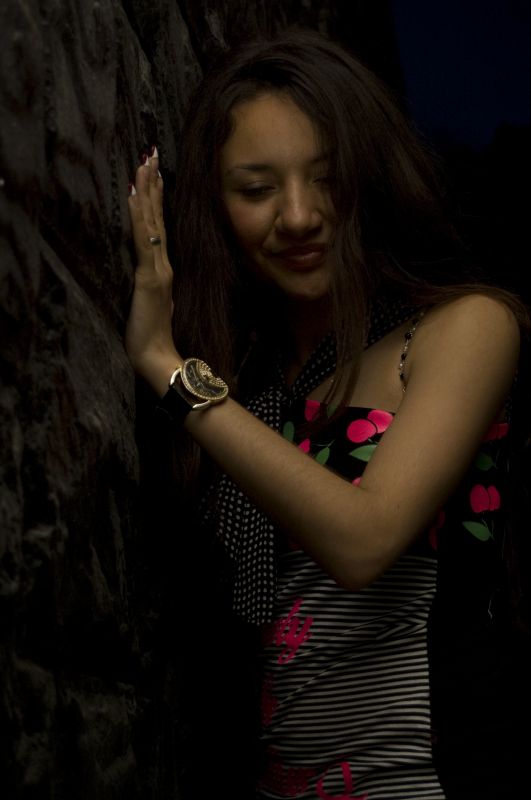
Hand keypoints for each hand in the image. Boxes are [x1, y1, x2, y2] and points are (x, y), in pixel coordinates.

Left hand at [126, 148, 181, 394]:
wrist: (158, 356)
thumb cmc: (154, 336)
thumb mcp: (154, 304)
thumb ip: (155, 286)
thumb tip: (154, 275)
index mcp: (165, 268)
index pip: (160, 227)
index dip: (158, 199)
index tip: (156, 173)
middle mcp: (164, 263)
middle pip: (158, 217)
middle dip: (154, 184)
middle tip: (151, 154)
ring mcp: (158, 269)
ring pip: (152, 223)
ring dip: (148, 191)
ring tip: (144, 163)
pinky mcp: (149, 277)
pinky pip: (144, 241)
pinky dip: (140, 217)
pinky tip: (135, 196)